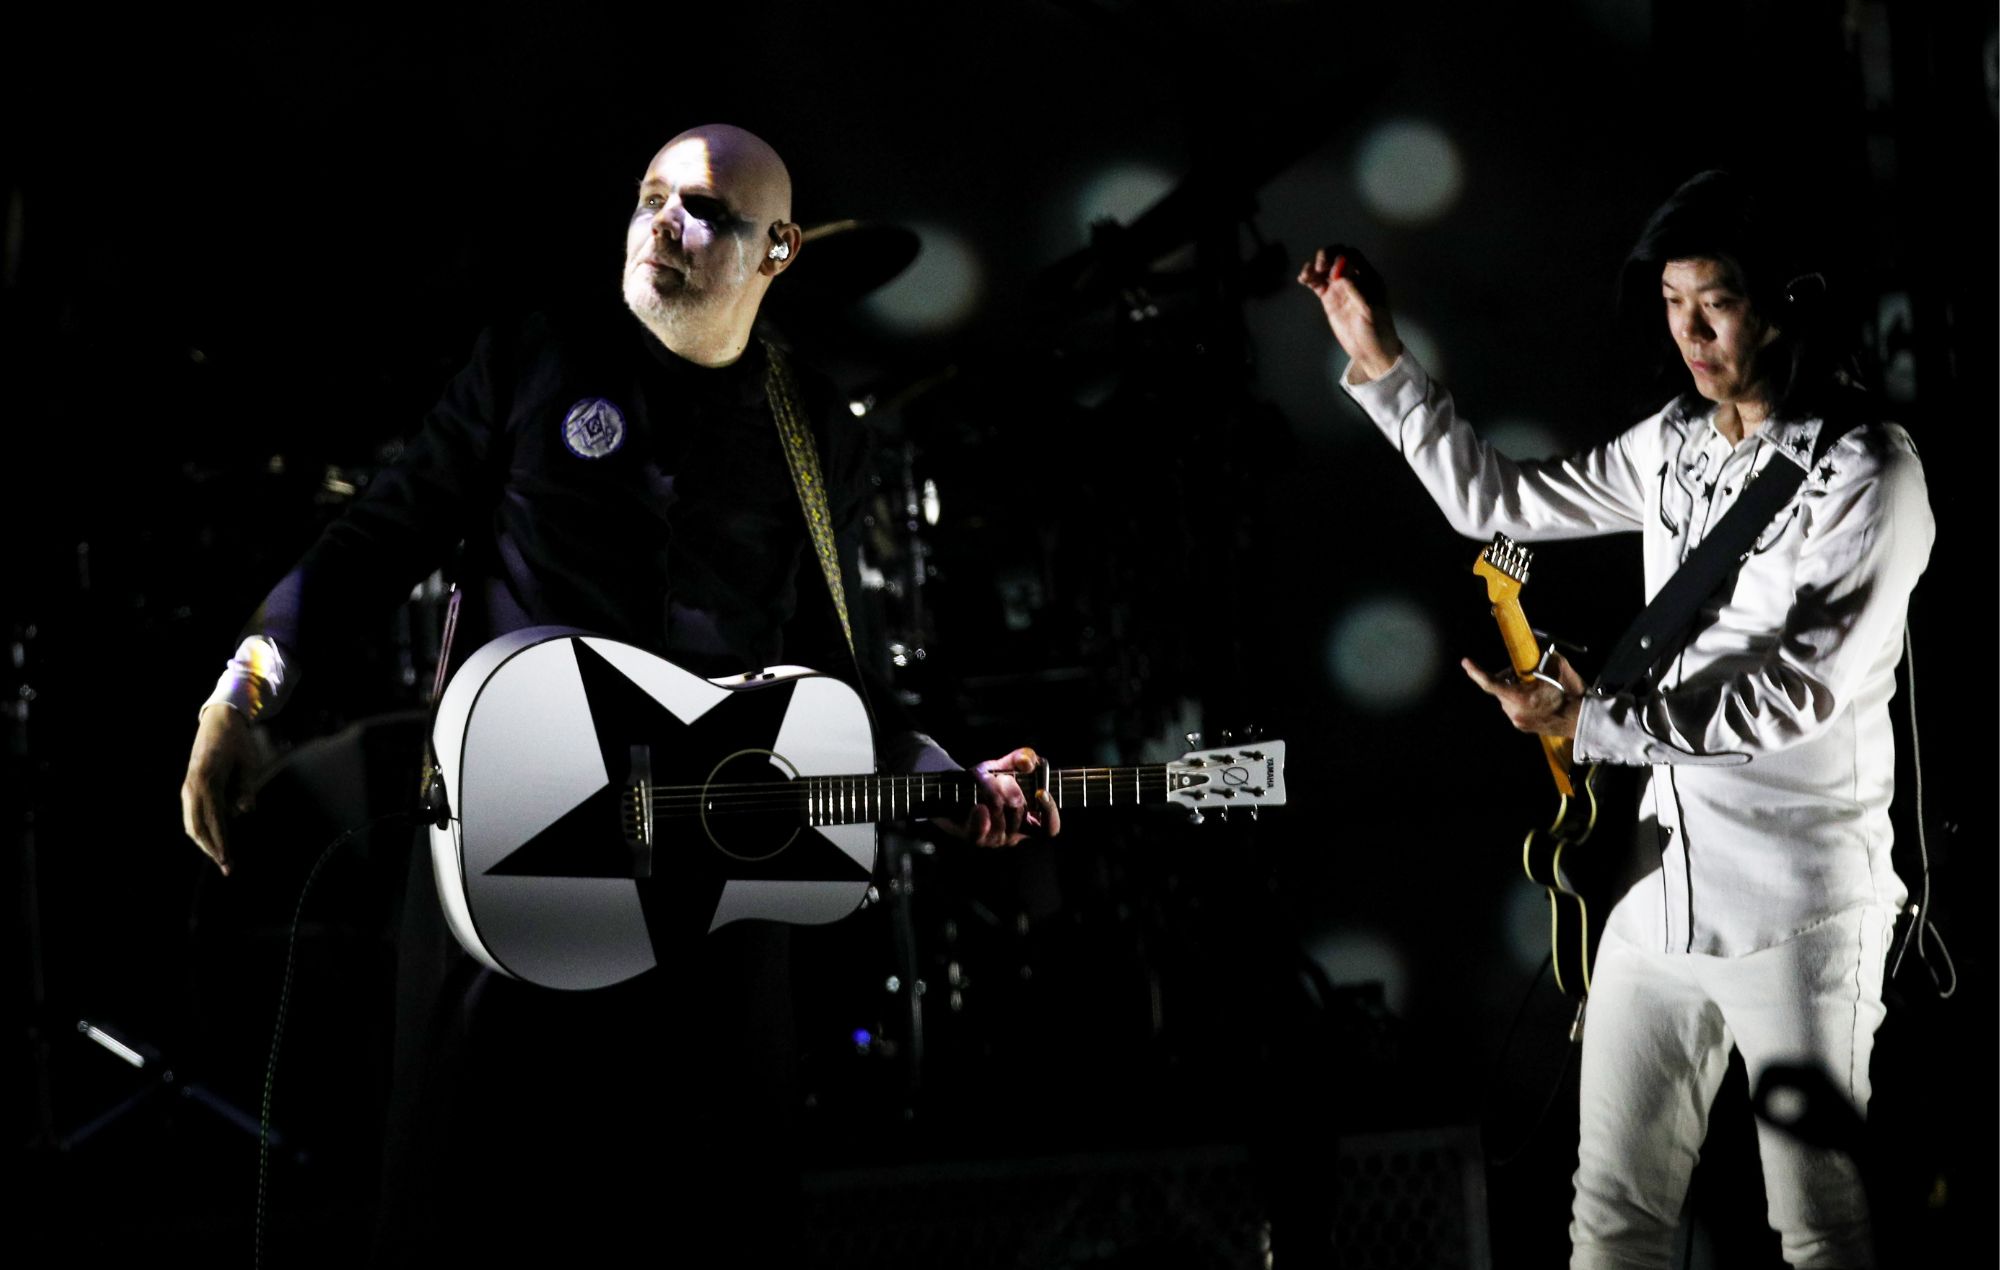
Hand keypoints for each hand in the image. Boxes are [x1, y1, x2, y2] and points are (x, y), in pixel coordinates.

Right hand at [180, 703, 259, 874]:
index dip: (221, 844)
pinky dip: (201, 831)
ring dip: (205, 843)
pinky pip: (192, 815)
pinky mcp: (190, 788)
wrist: (220, 720)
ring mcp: (188, 788)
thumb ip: (246, 787)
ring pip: (191, 824)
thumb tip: (244, 812)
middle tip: (227, 868)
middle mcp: (192, 787)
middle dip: (211, 850)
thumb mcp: (250, 762)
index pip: (213, 821)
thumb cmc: (238, 741)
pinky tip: (215, 842)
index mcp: (207, 781)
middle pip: (197, 828)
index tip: (228, 862)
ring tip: (222, 859)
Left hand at [932, 747, 1061, 847]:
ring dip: (994, 797)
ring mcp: (993, 839)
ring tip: (987, 781)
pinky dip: (980, 819)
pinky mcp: (973, 837)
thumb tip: (1027, 762)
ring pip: (1000, 823)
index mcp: (1029, 821)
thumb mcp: (1008, 765)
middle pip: (1020, 817)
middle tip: (1004, 777)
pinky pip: (980, 834)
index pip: (1049, 828)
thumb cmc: (988, 780)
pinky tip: (979, 806)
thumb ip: (1024, 758)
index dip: (1049, 812)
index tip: (1040, 792)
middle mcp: (1013, 834)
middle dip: (1013, 793)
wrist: (956, 789)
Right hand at [1297, 244, 1402, 381]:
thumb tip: (1340, 276)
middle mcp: (1352, 278)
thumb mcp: (1370, 310)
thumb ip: (1357, 291)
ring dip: (1314, 266)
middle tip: (1319, 268)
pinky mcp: (1329, 298)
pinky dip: (1309, 278)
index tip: (1335, 271)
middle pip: (1337, 257)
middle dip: (1326, 257)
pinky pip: (1317, 283)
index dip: (1342, 256)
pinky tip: (1302, 279)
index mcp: (1367, 277)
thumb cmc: (1377, 330)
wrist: (1369, 350)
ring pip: (1325, 268)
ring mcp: (1339, 288)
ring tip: (1307, 275)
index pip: (1353, 255)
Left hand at [1462, 651, 1584, 739]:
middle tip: (1524, 672)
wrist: (1583, 719)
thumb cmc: (1572, 692)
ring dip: (1515, 689)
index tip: (1466, 662)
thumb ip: (1539, 656)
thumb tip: (1529, 644)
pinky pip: (1514, 708)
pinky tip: (1537, 697)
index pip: (1491, 683)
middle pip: (1500, 689)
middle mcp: (1515, 712)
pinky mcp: (1523, 726)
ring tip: (1536, 686)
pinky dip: (1520, 699)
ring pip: (1507, 699)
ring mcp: (1518, 721)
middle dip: (1507, 678)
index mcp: (1520, 698)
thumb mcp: (1557, 666)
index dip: (1476, 672)